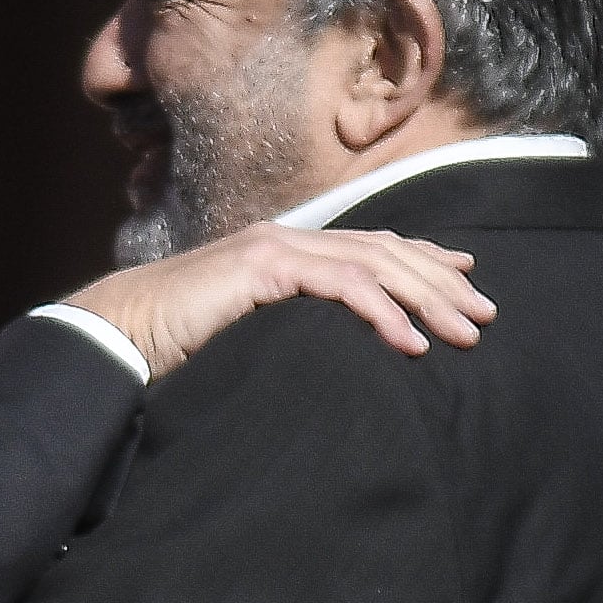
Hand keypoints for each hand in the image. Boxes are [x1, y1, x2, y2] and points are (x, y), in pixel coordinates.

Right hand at [63, 224, 495, 375]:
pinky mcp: (263, 266)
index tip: (467, 280)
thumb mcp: (250, 340)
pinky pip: (339, 284)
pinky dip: (380, 313)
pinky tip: (409, 343)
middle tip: (485, 318)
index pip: (370, 248)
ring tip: (463, 335)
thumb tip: (331, 361)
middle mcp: (288, 240)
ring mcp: (276, 248)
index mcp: (287, 253)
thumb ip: (291, 334)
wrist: (117, 335)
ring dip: (425, 301)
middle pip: (385, 253)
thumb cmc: (174, 350)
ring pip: (373, 264)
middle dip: (441, 284)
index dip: (424, 260)